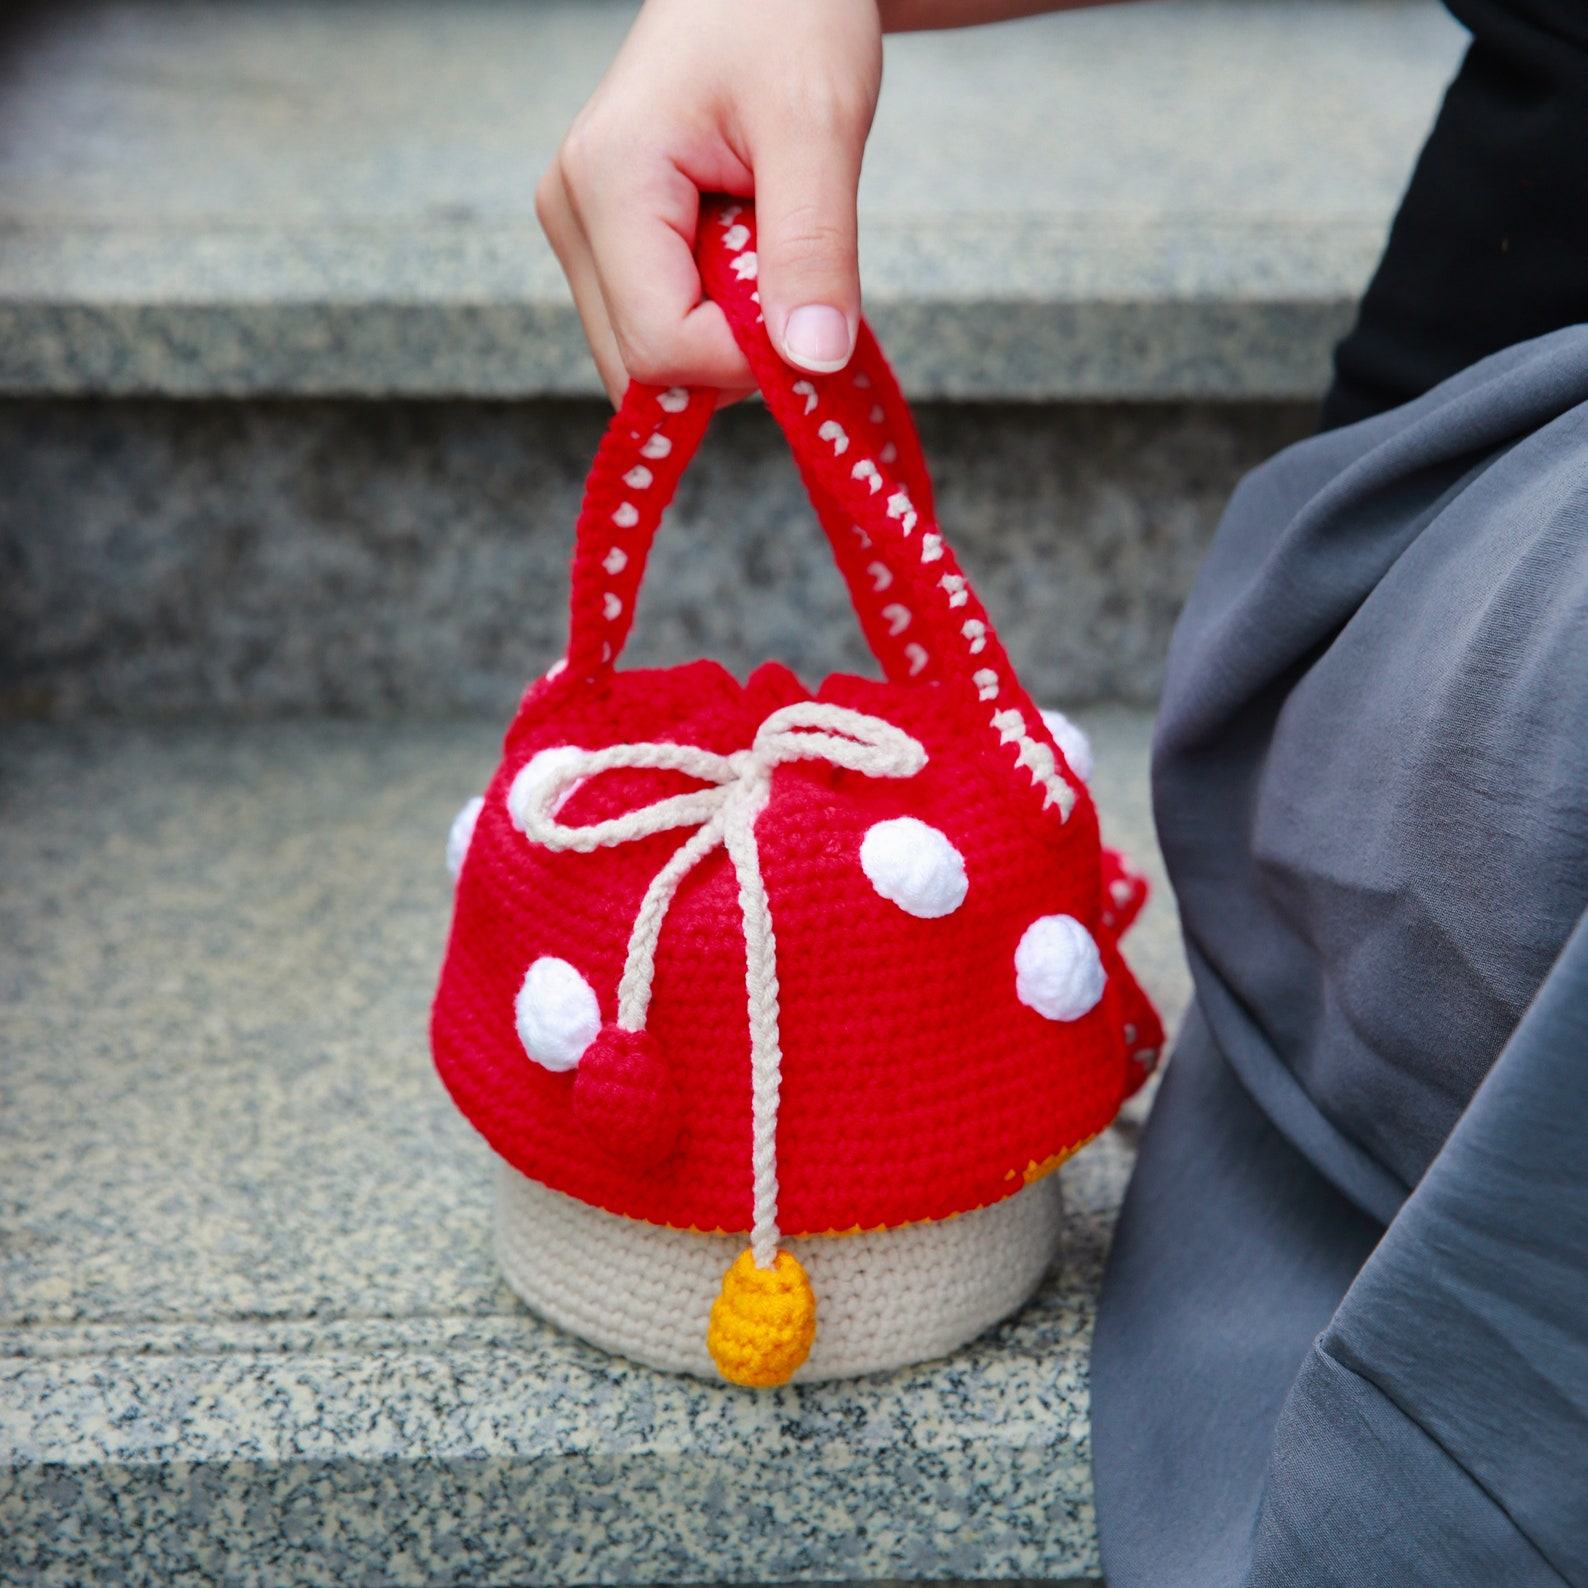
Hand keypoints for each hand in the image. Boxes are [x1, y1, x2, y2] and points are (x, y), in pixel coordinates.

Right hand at [537, 0, 883, 403]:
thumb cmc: (788, 12)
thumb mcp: (820, 124)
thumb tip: (811, 363)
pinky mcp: (604, 243)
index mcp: (608, 182)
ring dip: (725, 340)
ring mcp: (581, 232)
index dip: (744, 358)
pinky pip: (656, 329)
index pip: (661, 348)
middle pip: (641, 370)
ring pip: (648, 361)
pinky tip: (743, 255)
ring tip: (763, 243)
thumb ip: (814, 249)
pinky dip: (715, 322)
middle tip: (788, 274)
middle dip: (729, 358)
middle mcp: (573, 215)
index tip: (805, 306)